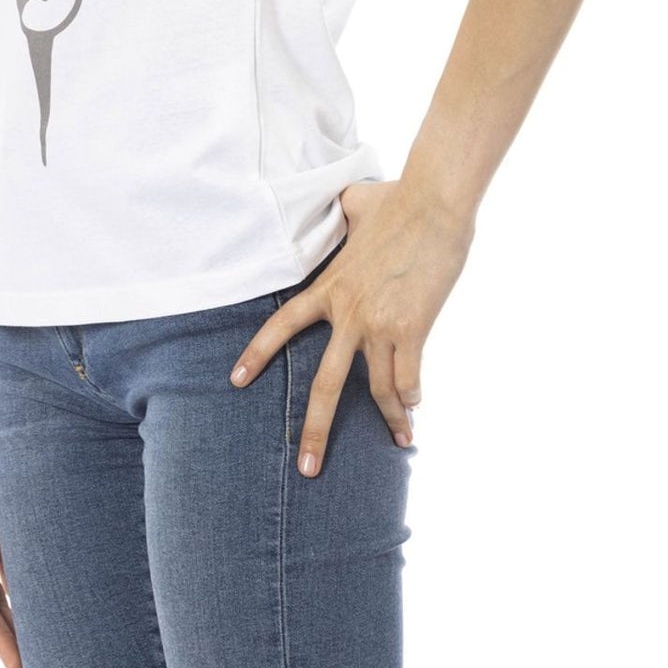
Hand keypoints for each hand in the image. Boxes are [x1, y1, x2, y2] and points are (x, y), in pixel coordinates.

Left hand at [227, 179, 472, 476]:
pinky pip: (409, 378)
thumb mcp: (356, 203)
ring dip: (390, 419)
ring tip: (399, 440)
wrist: (432, 202)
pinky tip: (416, 409)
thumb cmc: (397, 198)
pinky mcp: (412, 328)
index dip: (258, 352)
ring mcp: (379, 324)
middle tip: (308, 469)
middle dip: (316, 431)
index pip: (283, 324)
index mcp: (330, 287)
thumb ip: (344, 212)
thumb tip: (346, 199)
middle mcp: (348, 312)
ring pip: (377, 389)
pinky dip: (413, 398)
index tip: (236, 381)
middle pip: (326, 383)